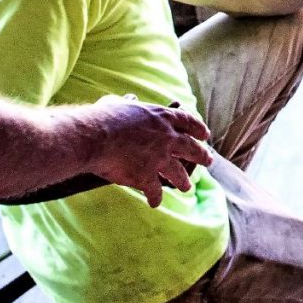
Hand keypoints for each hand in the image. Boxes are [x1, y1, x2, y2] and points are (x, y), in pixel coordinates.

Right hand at [85, 98, 212, 207]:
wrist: (94, 137)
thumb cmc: (103, 117)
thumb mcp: (119, 103)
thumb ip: (129, 103)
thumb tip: (130, 99)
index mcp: (162, 117)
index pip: (188, 122)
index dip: (198, 129)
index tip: (205, 135)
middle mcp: (167, 138)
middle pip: (191, 148)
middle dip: (202, 156)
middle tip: (208, 160)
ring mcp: (159, 159)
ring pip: (178, 174)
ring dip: (183, 182)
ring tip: (186, 187)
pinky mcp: (147, 177)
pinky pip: (155, 191)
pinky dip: (155, 198)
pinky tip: (155, 203)